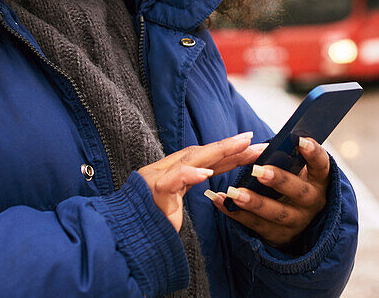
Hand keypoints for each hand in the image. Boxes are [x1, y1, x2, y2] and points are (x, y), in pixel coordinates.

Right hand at [137, 131, 265, 232]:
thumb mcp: (175, 204)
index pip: (206, 160)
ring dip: (218, 151)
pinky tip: (206, 173)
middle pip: (202, 154)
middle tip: (256, 141)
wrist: (122, 237)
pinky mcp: (153, 192)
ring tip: (242, 146)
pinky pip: (173, 181)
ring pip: (191, 160)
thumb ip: (189, 187)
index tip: (253, 147)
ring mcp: (158, 179)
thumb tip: (214, 179)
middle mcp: (166, 170)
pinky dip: (189, 175)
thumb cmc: (148, 221)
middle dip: (231, 147)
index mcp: (173, 173)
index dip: (230, 152)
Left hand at [205, 136, 330, 249]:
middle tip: (258, 170)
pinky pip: (255, 225)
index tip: (299, 140)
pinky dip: (236, 213)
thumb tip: (264, 143)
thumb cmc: (292, 182)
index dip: (313, 153)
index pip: (321, 164)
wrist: (294, 220)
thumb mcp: (297, 171)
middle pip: (299, 191)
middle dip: (279, 180)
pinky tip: (221, 201)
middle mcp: (312, 202)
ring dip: (254, 202)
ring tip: (234, 192)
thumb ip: (287, 158)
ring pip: (276, 213)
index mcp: (319, 180)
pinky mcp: (278, 235)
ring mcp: (296, 221)